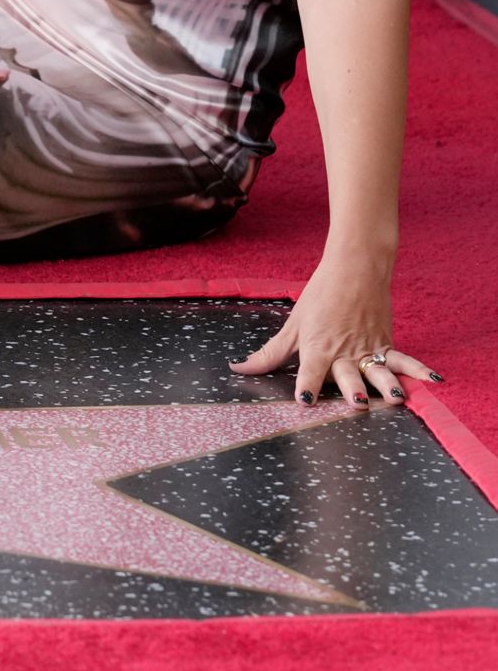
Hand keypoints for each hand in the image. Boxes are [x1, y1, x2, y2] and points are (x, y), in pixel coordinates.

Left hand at [229, 249, 442, 407]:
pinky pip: (402, 359)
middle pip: (348, 374)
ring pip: (378, 370)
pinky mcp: (386, 342)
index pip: (309, 371)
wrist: (355, 267)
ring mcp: (368, 347)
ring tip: (395, 399)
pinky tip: (432, 382)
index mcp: (317, 347)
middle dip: (351, 390)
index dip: (307, 384)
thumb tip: (239, 368)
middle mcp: (344, 351)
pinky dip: (417, 370)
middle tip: (358, 403)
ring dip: (386, 384)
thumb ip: (269, 354)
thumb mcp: (292, 326)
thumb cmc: (320, 297)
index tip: (304, 399)